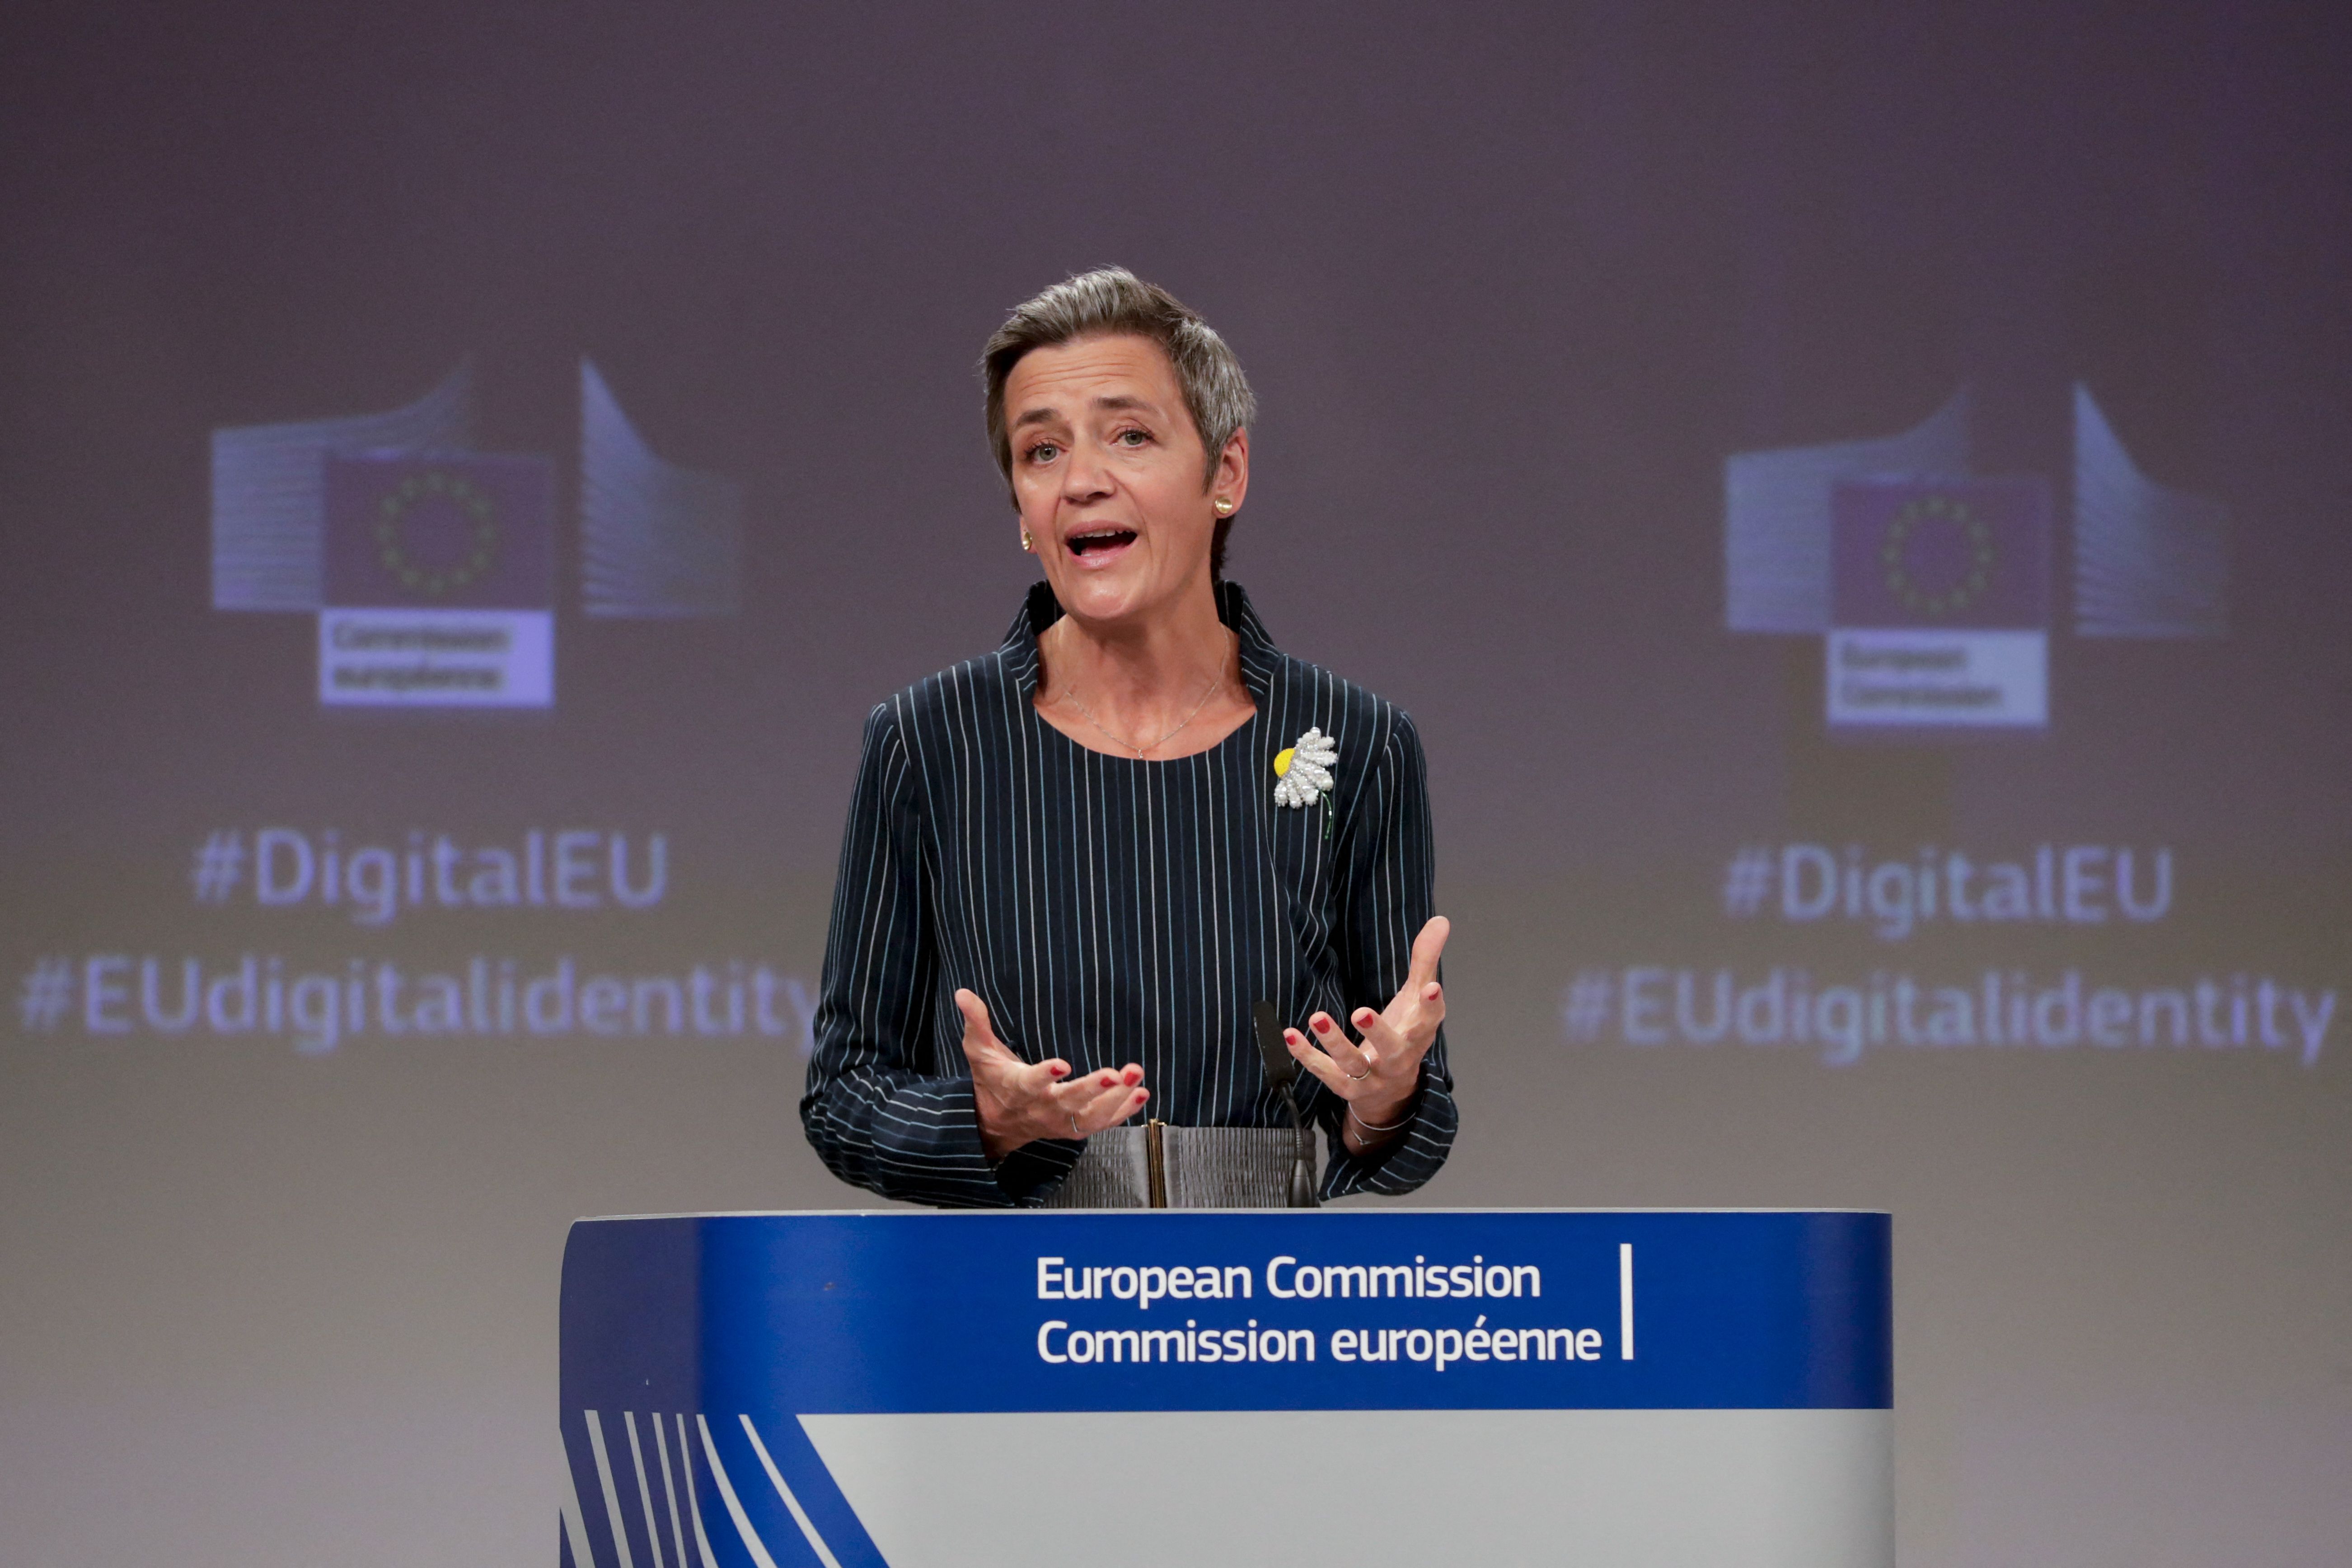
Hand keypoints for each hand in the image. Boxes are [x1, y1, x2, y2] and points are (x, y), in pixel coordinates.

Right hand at [955, 989, 1146, 1160]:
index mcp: (1018, 1088)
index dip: (1046, 1075)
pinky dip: (1124, 1111)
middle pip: (1069, 1101)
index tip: (1062, 1064)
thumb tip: (963, 992)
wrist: (997, 1124)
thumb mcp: (978, 1052)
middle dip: (1093, 1088)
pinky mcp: (1075, 1127)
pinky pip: (1102, 1124)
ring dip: (1117, 1099)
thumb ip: (976, 1023)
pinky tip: (1142, 1093)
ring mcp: (1061, 1121)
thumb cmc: (991, 1080)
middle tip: (1116, 1073)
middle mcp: (1042, 1108)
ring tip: (1137, 1077)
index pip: (1031, 1083)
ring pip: (1091, 1115)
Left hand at [1283, 916, 1448, 1151]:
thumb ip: (1425, 960)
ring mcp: (1372, 1076)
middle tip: (1361, 1012)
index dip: (1432, 1005)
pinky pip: (1326, 1073)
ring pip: (1354, 1063)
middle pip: (1392, 1049)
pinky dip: (1308, 1056)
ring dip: (1334, 1042)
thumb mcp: (1416, 998)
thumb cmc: (1405, 1034)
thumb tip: (1440, 920)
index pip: (1430, 1020)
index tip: (1432, 988)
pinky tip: (1291, 1035)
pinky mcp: (1347, 1087)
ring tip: (1317, 1017)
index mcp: (1419, 1034)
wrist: (1391, 1093)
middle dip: (1378, 1032)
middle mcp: (1399, 1059)